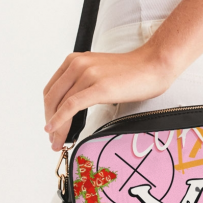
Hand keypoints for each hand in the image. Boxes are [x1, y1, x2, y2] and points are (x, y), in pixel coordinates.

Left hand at [43, 45, 173, 150]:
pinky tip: (56, 130)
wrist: (153, 65)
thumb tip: (73, 108)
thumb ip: (84, 84)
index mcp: (75, 60)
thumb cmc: (132, 72)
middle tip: (52, 138)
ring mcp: (87, 74)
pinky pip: (71, 106)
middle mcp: (78, 64)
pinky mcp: (99, 87)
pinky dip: (60, 120)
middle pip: (52, 98)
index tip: (51, 126)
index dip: (48, 110)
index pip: (52, 89)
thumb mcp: (99, 73)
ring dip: (56, 127)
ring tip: (57, 141)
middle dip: (49, 121)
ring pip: (60, 104)